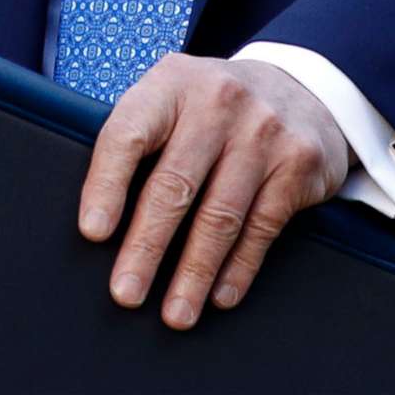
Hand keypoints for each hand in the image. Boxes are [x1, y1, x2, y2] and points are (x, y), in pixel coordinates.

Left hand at [77, 54, 349, 328]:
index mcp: (172, 82)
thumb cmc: (214, 107)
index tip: (93, 232)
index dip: (107, 185)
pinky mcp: (298, 162)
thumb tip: (99, 220)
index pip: (129, 134)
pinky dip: (238, 268)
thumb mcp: (174, 98)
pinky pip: (261, 227)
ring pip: (220, 216)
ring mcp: (263, 130)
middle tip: (126, 292)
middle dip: (146, 247)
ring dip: (194, 273)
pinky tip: (220, 295)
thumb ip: (141, 139)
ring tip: (176, 312)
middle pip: (174, 184)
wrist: (300, 88)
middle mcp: (219, 100)